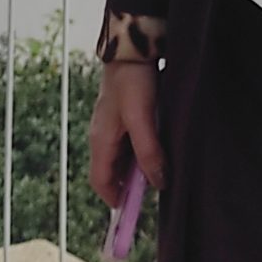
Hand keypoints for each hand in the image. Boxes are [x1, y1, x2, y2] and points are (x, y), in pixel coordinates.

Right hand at [88, 61, 162, 207]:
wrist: (132, 47)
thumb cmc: (133, 82)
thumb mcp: (142, 119)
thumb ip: (148, 152)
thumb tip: (158, 183)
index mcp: (101, 141)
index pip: (101, 182)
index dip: (116, 201)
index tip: (134, 214)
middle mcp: (103, 137)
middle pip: (113, 173)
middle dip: (130, 186)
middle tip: (154, 191)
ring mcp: (112, 126)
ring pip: (123, 159)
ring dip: (138, 168)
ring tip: (160, 170)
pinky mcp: (124, 116)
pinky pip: (130, 143)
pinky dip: (142, 152)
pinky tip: (159, 148)